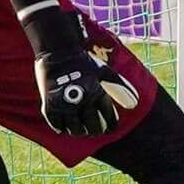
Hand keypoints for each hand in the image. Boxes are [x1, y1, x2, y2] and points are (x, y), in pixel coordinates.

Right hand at [32, 12, 139, 136]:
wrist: (58, 52)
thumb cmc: (83, 62)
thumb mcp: (104, 71)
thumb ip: (120, 87)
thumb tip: (134, 105)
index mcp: (96, 92)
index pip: (108, 117)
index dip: (111, 125)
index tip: (111, 128)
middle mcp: (81, 101)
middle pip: (93, 127)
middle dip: (97, 130)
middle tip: (97, 130)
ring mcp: (65, 105)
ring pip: (75, 130)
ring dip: (80, 131)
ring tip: (82, 130)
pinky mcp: (49, 106)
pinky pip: (57, 126)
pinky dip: (62, 129)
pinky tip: (66, 127)